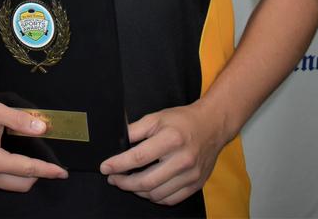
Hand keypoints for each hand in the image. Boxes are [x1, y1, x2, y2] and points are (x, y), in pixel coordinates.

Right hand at [0, 97, 66, 191]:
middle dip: (37, 174)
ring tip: (31, 161)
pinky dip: (11, 176)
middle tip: (47, 163)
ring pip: (12, 186)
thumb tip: (42, 128)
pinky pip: (1, 184)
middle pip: (22, 184)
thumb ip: (20, 120)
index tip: (62, 172)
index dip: (47, 170)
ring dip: (24, 176)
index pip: (27, 169)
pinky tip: (13, 162)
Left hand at [100, 101, 227, 205]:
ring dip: (137, 191)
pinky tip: (146, 189)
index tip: (104, 167)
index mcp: (171, 140)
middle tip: (112, 178)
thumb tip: (115, 143)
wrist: (212, 126)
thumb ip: (134, 130)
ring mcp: (191, 175)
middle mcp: (183, 160)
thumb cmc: (182, 121)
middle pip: (147, 181)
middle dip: (124, 183)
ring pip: (157, 194)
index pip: (138, 157)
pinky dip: (154, 197)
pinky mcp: (196, 184)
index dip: (118, 164)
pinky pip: (171, 199)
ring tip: (127, 183)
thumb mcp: (155, 118)